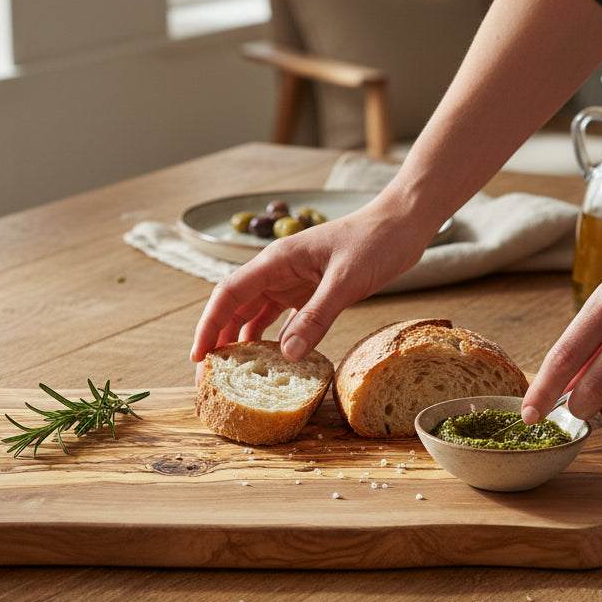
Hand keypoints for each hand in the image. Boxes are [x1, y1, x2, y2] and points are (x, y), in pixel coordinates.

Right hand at [190, 200, 431, 362]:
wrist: (402, 223)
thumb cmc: (375, 241)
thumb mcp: (346, 280)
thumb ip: (317, 316)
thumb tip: (287, 355)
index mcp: (277, 261)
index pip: (228, 294)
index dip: (210, 325)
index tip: (199, 356)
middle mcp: (278, 271)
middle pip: (235, 307)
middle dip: (219, 339)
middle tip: (210, 377)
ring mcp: (293, 281)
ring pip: (255, 314)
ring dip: (241, 341)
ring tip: (232, 374)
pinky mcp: (310, 292)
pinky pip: (282, 319)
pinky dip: (272, 339)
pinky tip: (271, 361)